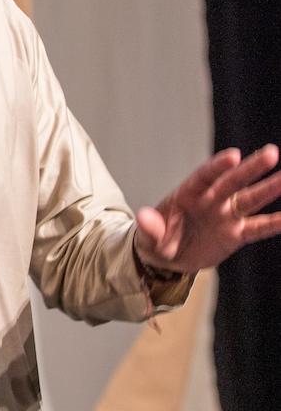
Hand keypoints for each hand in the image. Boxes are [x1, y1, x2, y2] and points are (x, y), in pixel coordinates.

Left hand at [134, 144, 280, 273]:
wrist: (167, 258)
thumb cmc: (156, 241)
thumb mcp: (148, 237)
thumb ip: (150, 228)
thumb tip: (143, 217)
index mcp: (187, 194)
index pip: (204, 176)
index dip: (218, 166)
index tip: (234, 155)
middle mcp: (211, 200)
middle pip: (233, 181)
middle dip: (251, 168)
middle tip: (271, 153)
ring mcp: (225, 216)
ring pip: (250, 200)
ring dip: (268, 189)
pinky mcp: (236, 234)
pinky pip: (258, 228)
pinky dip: (275, 223)